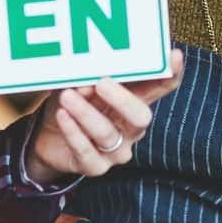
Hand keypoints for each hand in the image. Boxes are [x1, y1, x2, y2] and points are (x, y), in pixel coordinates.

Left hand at [23, 48, 185, 183]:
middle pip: (142, 117)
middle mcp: (131, 128)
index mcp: (135, 102)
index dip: (171, 74)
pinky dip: (73, 131)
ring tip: (67, 96)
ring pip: (106, 133)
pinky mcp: (95, 167)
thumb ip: (87, 81)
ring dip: (86, 112)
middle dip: (122, 99)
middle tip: (101, 82)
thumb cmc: (72, 104)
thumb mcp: (80, 85)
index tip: (174, 56)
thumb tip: (87, 81)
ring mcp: (116, 150)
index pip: (161, 88)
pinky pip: (86, 151)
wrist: (47, 139)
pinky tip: (62, 115)